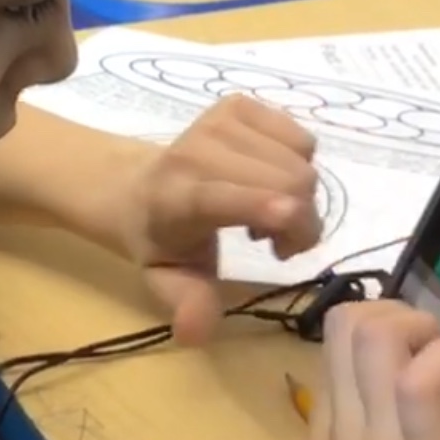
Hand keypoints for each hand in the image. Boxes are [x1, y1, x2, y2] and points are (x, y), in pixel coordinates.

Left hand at [119, 95, 322, 343]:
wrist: (137, 185)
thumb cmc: (162, 239)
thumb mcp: (169, 278)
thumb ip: (187, 303)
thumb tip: (195, 334)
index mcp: (177, 199)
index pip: (220, 198)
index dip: (259, 206)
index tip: (289, 220)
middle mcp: (197, 151)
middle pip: (288, 185)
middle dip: (299, 223)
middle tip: (274, 245)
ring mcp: (221, 120)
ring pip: (302, 162)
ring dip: (299, 197)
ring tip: (264, 213)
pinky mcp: (241, 104)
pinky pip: (302, 138)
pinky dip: (297, 164)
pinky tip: (267, 179)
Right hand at [247, 302, 439, 439]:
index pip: (336, 355)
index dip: (378, 340)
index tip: (415, 363)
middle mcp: (343, 425)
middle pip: (351, 324)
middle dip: (401, 315)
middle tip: (437, 352)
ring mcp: (380, 434)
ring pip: (380, 331)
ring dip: (428, 330)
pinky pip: (427, 375)